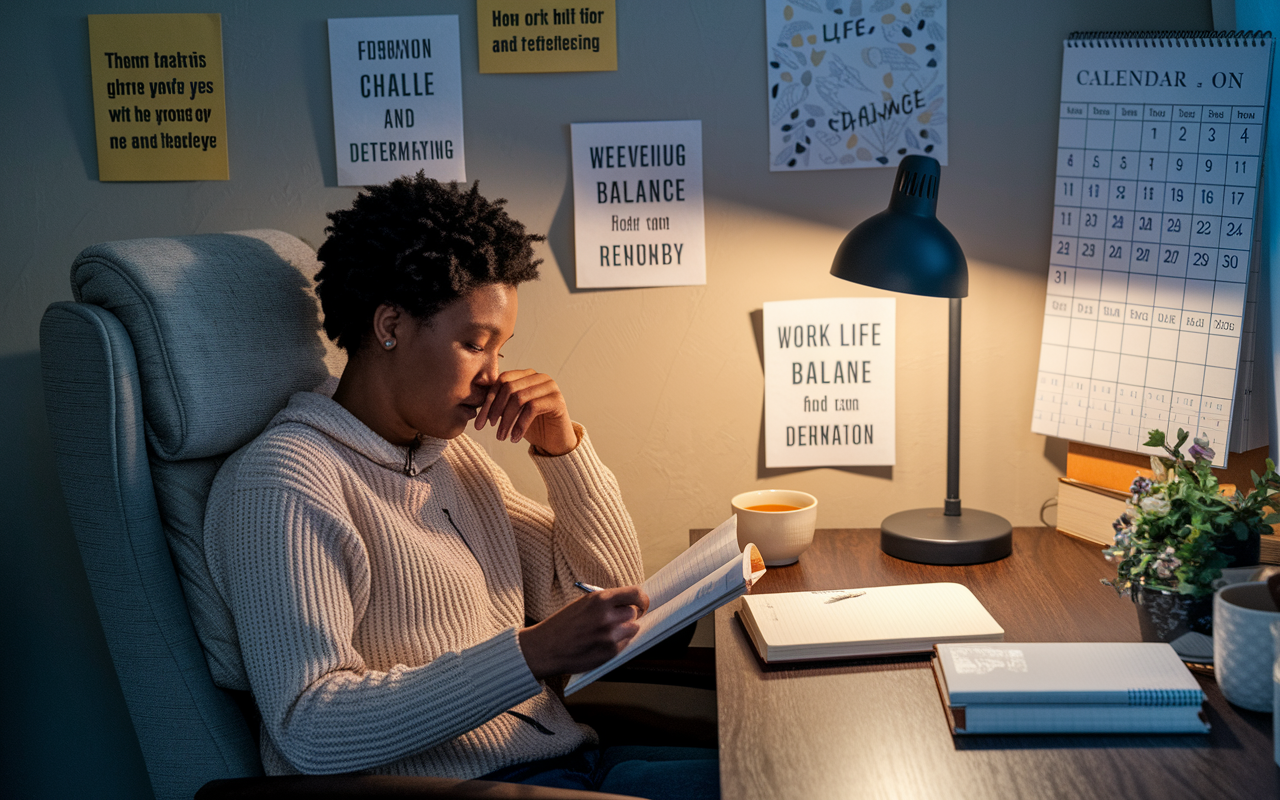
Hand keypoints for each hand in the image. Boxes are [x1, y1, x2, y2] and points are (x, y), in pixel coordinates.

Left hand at [474, 368, 576, 455]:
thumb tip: (476, 402)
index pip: (502, 381)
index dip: (489, 401)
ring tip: (502, 436)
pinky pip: (532, 408)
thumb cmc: (533, 426)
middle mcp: (539, 377)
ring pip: (519, 398)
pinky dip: (520, 424)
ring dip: (507, 420)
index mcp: (526, 375)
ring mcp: (550, 387)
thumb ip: (499, 402)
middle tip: (490, 428)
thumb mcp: (512, 412)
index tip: (480, 422)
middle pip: (509, 387)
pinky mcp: (557, 400)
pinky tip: (515, 438)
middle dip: (496, 410)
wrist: (555, 442)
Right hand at [517, 586, 649, 679]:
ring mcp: (610, 636)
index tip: (641, 603)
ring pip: (633, 629)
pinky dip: (618, 643)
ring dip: (625, 629)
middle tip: (619, 619)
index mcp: (600, 599)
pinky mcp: (610, 652)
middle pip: (635, 612)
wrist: (546, 647)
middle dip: (630, 615)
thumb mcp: (583, 603)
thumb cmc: (563, 624)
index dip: (641, 599)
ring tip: (607, 632)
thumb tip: (629, 602)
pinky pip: (625, 644)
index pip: (635, 593)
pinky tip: (601, 642)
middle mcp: (607, 616)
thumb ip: (606, 602)